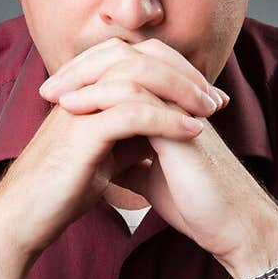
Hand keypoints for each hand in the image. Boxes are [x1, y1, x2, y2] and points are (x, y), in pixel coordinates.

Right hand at [0, 38, 218, 261]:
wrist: (23, 219)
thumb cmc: (61, 190)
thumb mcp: (106, 155)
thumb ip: (131, 136)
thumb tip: (166, 127)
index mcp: (86, 90)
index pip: (138, 60)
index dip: (177, 72)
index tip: (209, 96)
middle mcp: (82, 91)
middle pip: (141, 57)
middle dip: (184, 74)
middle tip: (216, 98)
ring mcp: (79, 108)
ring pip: (138, 77)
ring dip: (181, 92)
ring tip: (210, 111)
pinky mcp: (80, 134)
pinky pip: (131, 113)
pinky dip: (167, 120)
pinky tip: (193, 132)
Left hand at [43, 37, 277, 276]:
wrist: (228, 225)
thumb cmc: (195, 202)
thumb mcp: (150, 175)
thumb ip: (129, 158)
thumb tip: (100, 158)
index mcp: (171, 101)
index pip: (127, 66)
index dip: (90, 73)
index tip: (57, 92)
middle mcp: (177, 95)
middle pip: (127, 53)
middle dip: (83, 66)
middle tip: (49, 86)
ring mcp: (181, 104)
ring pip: (130, 65)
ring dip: (86, 76)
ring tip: (54, 95)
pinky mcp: (181, 122)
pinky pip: (137, 94)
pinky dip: (101, 96)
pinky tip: (75, 109)